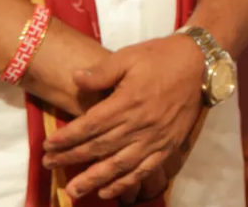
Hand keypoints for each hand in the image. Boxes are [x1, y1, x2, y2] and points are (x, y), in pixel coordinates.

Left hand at [43, 34, 203, 200]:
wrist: (200, 63)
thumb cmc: (161, 57)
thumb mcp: (129, 55)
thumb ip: (102, 71)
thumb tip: (75, 78)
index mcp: (128, 100)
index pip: (90, 125)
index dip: (67, 137)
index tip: (48, 146)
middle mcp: (140, 124)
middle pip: (99, 147)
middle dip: (71, 158)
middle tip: (49, 166)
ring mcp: (155, 138)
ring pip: (119, 164)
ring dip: (94, 178)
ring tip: (73, 190)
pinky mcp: (168, 145)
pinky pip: (144, 169)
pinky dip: (125, 182)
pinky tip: (108, 190)